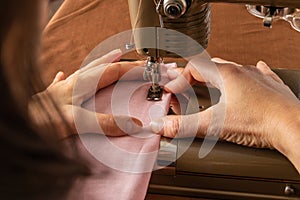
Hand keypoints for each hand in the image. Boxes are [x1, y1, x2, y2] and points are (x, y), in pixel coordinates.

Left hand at [29, 49, 143, 138]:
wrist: (17, 122)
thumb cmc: (39, 120)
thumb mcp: (76, 122)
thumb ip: (104, 123)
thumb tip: (133, 124)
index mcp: (81, 84)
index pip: (113, 72)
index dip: (132, 69)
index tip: (147, 70)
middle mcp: (73, 83)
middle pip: (101, 67)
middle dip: (119, 62)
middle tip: (132, 58)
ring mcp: (62, 88)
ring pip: (86, 71)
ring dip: (101, 64)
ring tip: (110, 59)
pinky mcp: (53, 97)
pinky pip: (65, 81)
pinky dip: (70, 76)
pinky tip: (64, 74)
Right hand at [151, 57, 299, 148]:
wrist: (294, 128)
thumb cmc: (261, 121)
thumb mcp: (214, 124)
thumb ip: (184, 125)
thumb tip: (162, 125)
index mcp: (226, 74)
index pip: (194, 67)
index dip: (179, 79)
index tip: (172, 92)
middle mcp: (242, 71)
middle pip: (211, 66)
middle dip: (194, 76)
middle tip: (185, 87)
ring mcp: (258, 78)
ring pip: (233, 69)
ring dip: (217, 75)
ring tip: (210, 82)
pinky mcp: (271, 88)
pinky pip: (259, 73)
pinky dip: (250, 73)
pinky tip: (255, 70)